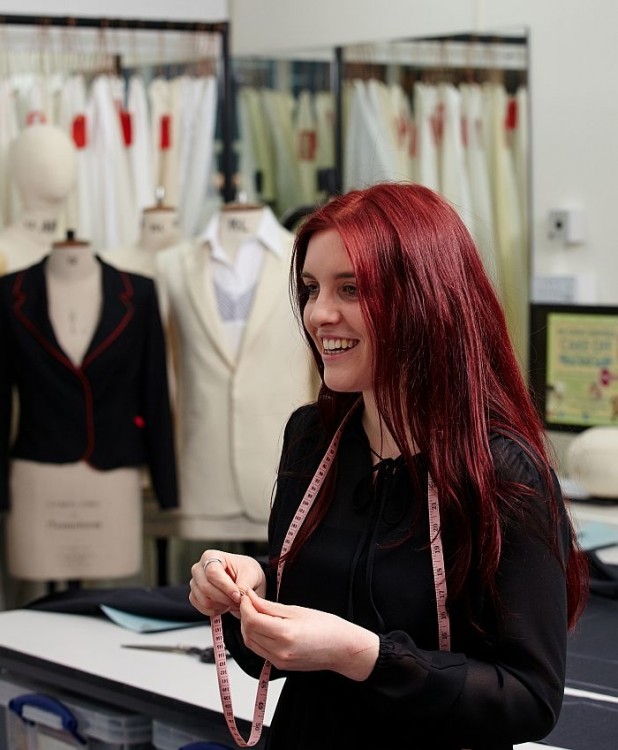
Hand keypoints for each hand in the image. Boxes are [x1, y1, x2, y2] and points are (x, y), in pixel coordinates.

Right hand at [189, 549, 265, 618]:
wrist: (243, 578)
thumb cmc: (246, 571)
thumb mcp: (251, 573)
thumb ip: (244, 584)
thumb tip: (238, 595)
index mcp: (211, 556)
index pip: (212, 572)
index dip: (225, 586)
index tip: (238, 595)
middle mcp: (199, 569)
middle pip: (206, 588)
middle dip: (225, 598)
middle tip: (238, 601)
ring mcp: (195, 583)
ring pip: (204, 600)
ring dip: (222, 606)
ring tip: (233, 602)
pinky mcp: (195, 596)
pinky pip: (202, 608)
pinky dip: (216, 611)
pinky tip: (225, 605)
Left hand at [237, 589, 378, 680]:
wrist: (343, 649)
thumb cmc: (327, 626)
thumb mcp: (297, 610)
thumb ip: (270, 606)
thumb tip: (250, 598)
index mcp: (285, 634)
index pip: (251, 619)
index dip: (245, 605)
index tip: (246, 595)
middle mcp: (279, 651)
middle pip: (247, 632)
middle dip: (244, 615)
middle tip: (249, 601)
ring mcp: (279, 661)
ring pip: (250, 642)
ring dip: (248, 626)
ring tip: (255, 612)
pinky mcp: (280, 665)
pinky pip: (259, 650)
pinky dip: (256, 636)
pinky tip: (263, 625)